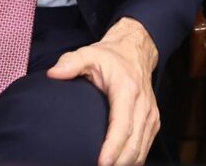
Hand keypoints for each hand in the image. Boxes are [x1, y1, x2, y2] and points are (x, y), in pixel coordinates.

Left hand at [47, 17, 159, 165]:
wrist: (136, 50)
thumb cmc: (110, 56)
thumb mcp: (89, 53)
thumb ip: (71, 62)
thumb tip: (53, 74)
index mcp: (127, 90)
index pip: (123, 124)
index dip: (113, 147)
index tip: (101, 163)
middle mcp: (143, 104)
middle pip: (134, 143)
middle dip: (118, 163)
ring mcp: (150, 114)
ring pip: (141, 150)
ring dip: (125, 164)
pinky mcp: (153, 121)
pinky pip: (145, 148)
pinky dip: (133, 161)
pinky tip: (119, 165)